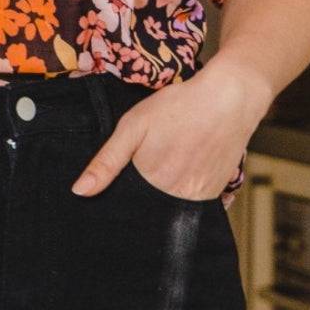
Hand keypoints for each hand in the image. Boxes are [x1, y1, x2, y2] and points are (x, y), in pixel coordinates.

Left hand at [71, 57, 273, 199]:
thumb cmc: (179, 107)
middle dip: (143, 202)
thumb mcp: (133, 126)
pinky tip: (185, 170)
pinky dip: (187, 195)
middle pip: (153, 212)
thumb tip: (79, 192)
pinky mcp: (219, 192)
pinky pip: (197, 205)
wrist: (230, 97)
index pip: (130, 207)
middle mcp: (179, 198)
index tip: (118, 188)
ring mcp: (202, 198)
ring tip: (168, 166)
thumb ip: (107, 161)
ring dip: (165, 199)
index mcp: (153, 184)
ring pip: (174, 209)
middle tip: (147, 169)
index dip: (121, 200)